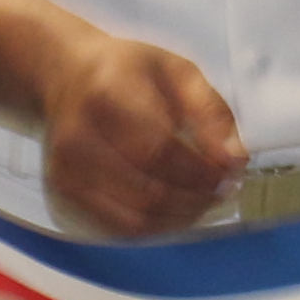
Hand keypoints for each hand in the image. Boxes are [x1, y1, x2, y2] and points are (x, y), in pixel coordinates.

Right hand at [35, 28, 241, 238]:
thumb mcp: (177, 71)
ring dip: (180, 218)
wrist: (66, 76)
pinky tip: (175, 211)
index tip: (230, 175)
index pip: (159, 150)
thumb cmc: (127, 71)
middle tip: (222, 191)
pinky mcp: (65, 191)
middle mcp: (79, 136)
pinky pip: (120, 228)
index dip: (200, 172)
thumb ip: (211, 112)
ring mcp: (68, 169)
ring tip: (202, 201)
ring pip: (136, 218)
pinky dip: (156, 227)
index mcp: (107, 95)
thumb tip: (234, 160)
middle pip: (149, 191)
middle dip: (196, 199)